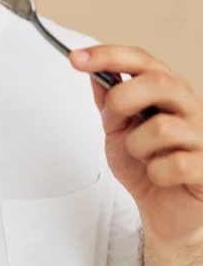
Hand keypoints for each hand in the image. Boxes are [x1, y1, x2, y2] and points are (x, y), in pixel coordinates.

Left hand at [70, 45, 202, 243]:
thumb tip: (94, 72)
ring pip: (162, 127)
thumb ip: (108, 101)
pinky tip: (158, 175)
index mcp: (166, 90)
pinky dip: (156, 173)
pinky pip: (175, 165)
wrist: (167, 209)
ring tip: (141, 156)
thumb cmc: (145, 164)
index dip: (107, 56)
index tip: (75, 58)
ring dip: (137, 146)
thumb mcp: (117, 129)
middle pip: (159, 82)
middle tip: (112, 119)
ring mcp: (200, 135)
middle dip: (123, 98)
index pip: (140, 60)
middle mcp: (187, 105)